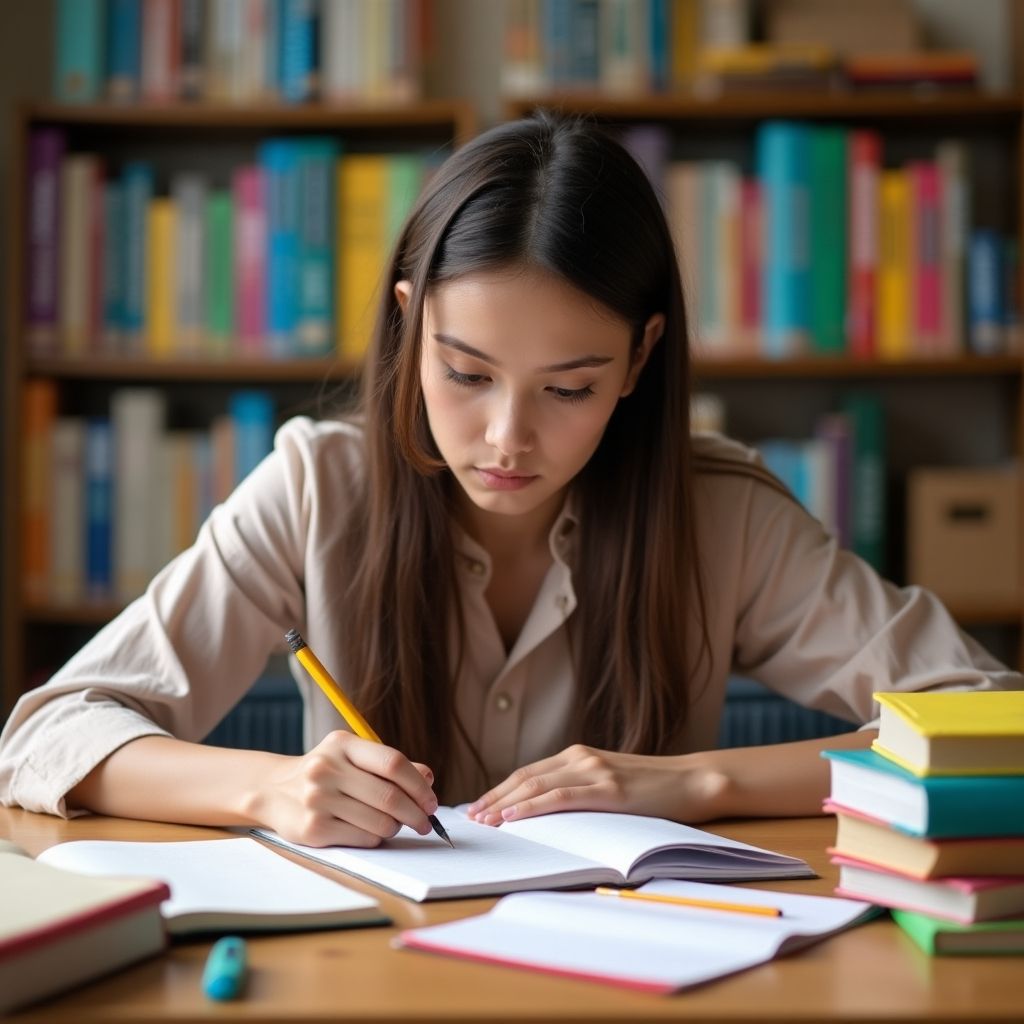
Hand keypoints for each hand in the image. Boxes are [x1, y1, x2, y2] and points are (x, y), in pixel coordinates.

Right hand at [247, 730, 438, 847]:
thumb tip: (428, 777)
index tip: (431, 801)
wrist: (273, 790)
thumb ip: (390, 766)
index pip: (393, 763)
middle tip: (425, 823)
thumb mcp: (353, 758)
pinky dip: (376, 839)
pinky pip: (363, 839)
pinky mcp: (312, 829)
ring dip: (396, 828)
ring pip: (379, 822)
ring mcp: (317, 800)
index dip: (419, 785)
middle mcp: (326, 769)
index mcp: (342, 745)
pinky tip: (372, 833)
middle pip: (389, 796)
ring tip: (395, 826)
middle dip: (415, 813)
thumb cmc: (326, 773)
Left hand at [465, 744, 730, 825]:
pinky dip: (533, 806)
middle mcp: (581, 757)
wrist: (693, 780)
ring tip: (484, 820)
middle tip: (471, 817)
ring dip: (505, 804)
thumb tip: (545, 810)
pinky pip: (561, 798)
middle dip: (494, 798)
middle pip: (525, 777)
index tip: (478, 806)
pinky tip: (515, 815)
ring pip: (537, 785)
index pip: (528, 772)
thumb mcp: (609, 781)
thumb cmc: (653, 788)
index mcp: (578, 754)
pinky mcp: (608, 789)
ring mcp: (594, 771)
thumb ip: (580, 787)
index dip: (499, 790)